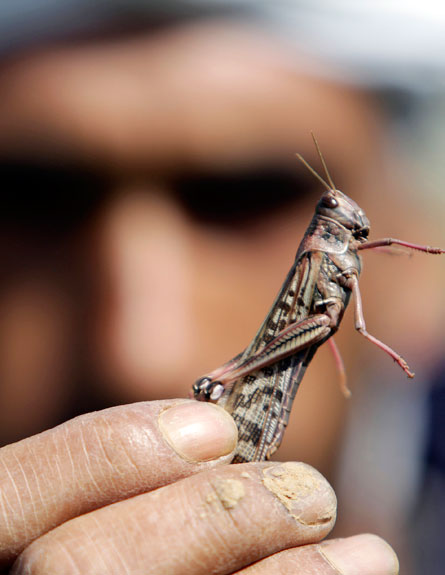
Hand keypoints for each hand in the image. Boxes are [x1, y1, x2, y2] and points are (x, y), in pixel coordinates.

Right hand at [0, 400, 397, 573]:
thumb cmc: (100, 544)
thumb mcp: (79, 505)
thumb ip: (113, 482)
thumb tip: (212, 434)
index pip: (15, 492)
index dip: (112, 450)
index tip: (218, 427)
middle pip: (77, 566)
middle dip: (207, 517)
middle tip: (313, 493)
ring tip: (363, 557)